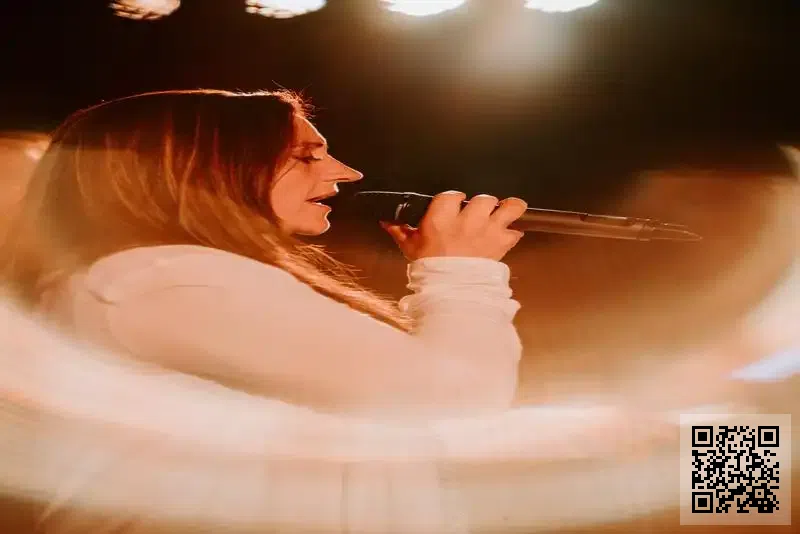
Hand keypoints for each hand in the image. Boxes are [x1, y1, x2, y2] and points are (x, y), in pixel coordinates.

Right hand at [381, 191, 527, 260]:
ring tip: (504, 212)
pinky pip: (515, 231)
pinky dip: (512, 233)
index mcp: (442, 218)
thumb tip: (386, 220)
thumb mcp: (410, 247)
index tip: (454, 205)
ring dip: (508, 209)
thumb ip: (400, 230)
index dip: (455, 198)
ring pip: (509, 207)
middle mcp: (467, 220)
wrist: (449, 294)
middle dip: (482, 205)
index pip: (452, 194)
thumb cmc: (428, 269)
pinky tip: (506, 235)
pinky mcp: (501, 244)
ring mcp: (487, 231)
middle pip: (483, 197)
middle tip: (477, 214)